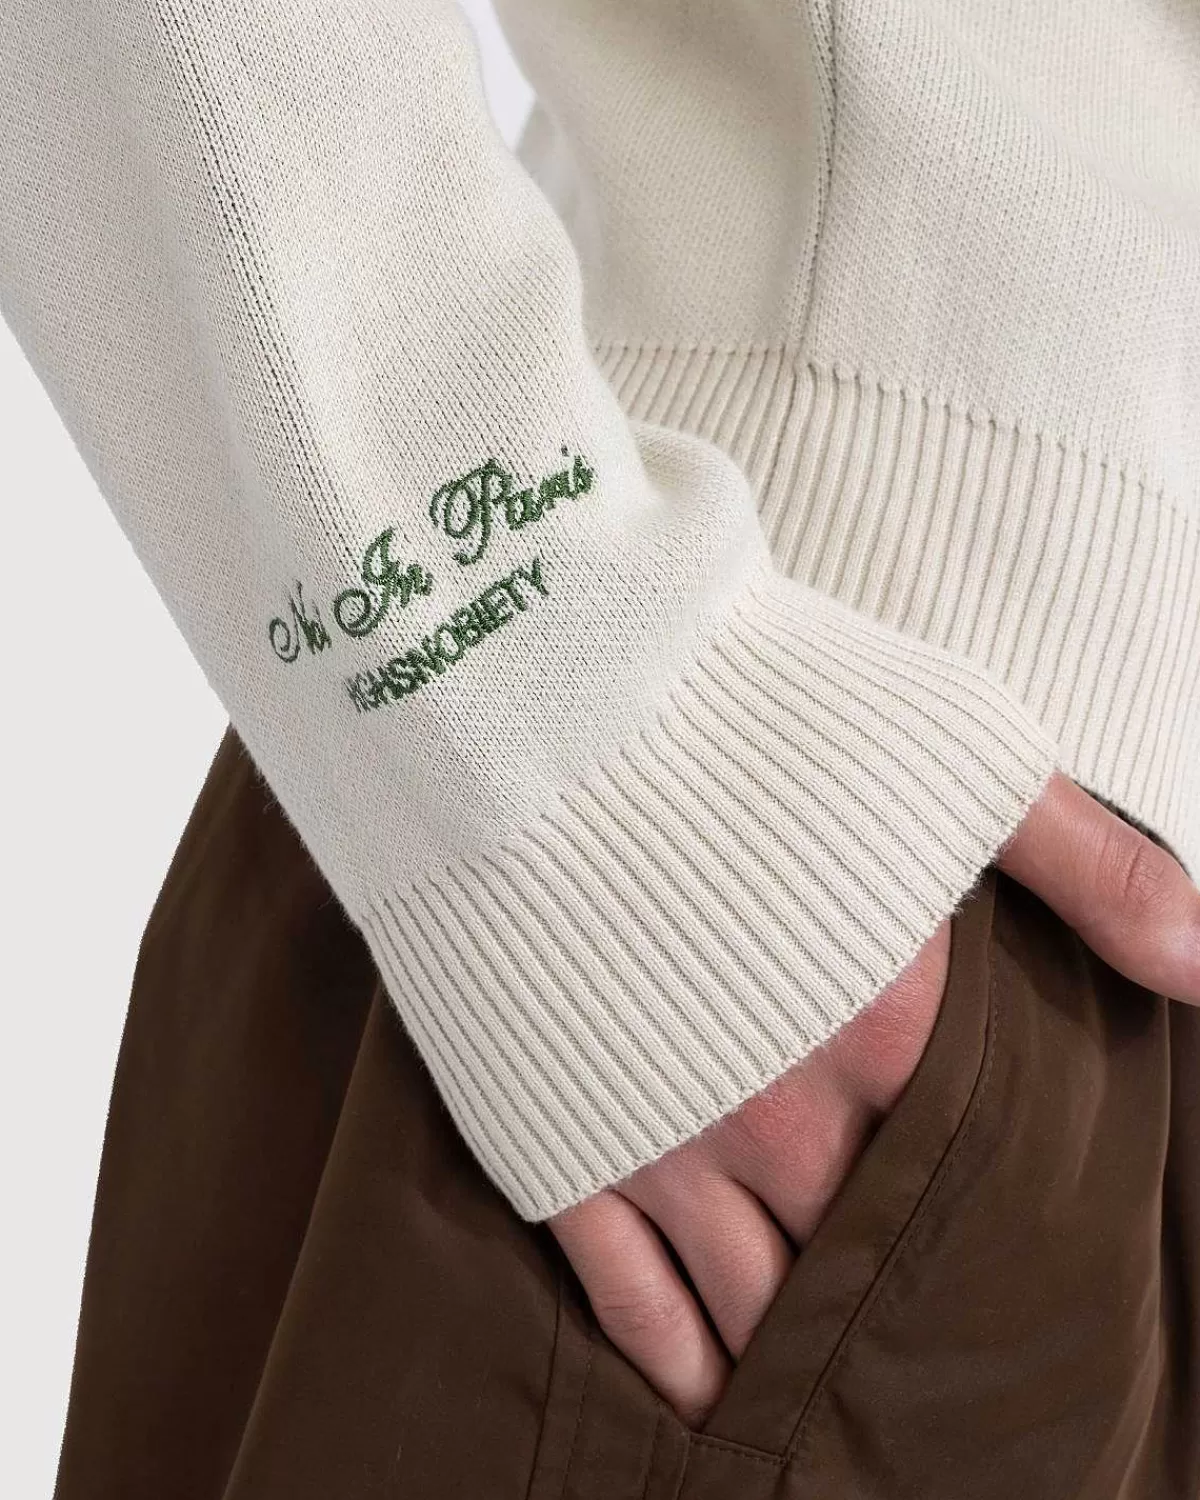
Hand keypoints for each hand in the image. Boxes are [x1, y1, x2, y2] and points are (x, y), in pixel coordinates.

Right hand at [547, 772, 1199, 1425]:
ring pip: (754, 1307)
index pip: (968, 1186)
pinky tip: (708, 1400)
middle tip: (917, 1356)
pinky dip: (676, 1363)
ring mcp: (665, 1141)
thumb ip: (1091, 867)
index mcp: (891, 1029)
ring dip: (793, 1362)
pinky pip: (631, 1299)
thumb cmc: (755, 710)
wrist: (547, 701)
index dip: (991, 1242)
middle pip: (861, 1261)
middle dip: (892, 1308)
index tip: (1008, 1276)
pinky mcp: (565, 1141)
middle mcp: (784, 1113)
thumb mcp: (956, 759)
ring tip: (823, 1402)